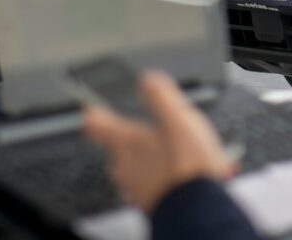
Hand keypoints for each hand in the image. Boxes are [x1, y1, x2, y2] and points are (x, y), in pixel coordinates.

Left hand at [83, 71, 236, 212]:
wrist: (197, 211)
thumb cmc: (186, 168)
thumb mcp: (179, 119)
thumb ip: (160, 96)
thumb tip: (148, 80)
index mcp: (124, 141)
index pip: (94, 122)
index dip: (95, 111)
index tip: (95, 105)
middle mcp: (122, 165)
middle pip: (120, 143)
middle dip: (140, 135)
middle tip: (165, 129)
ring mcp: (133, 186)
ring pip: (139, 163)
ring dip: (157, 156)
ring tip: (186, 152)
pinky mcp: (149, 202)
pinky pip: (153, 181)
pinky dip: (167, 174)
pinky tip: (190, 171)